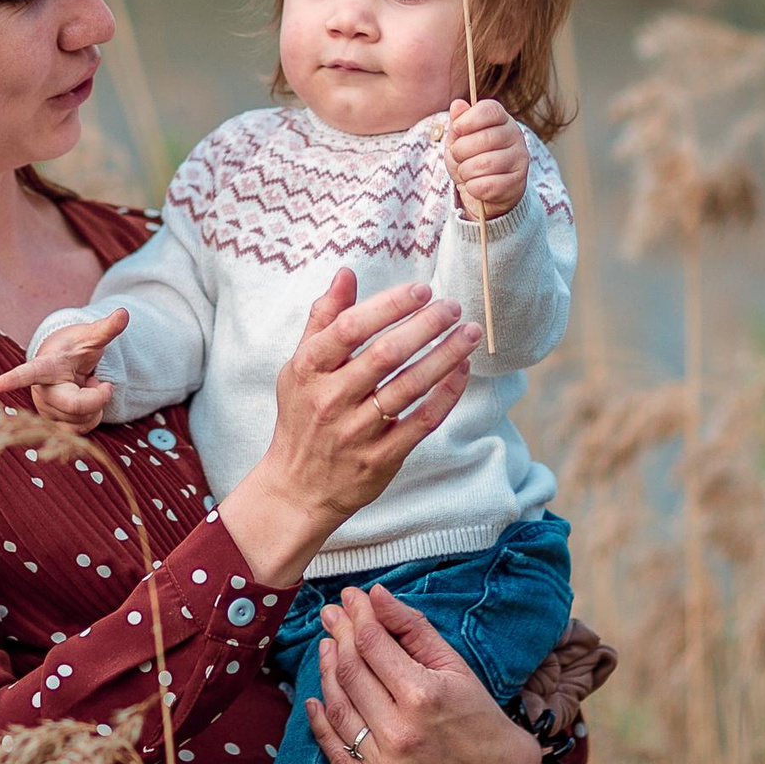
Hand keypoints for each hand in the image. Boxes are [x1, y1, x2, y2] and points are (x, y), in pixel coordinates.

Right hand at [0, 309, 128, 431]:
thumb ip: (106, 328)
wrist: (62, 364)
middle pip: (74, 405)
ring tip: (86, 387)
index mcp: (46, 366)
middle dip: (97, 396)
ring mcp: (45, 410)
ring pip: (80, 420)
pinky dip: (92, 418)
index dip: (15, 379)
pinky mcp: (53, 424)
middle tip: (98, 379)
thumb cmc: (74, 348)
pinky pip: (79, 431)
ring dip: (95, 406)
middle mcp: (40, 391)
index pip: (30, 372)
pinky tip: (87, 402)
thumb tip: (124, 313)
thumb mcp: (91, 336)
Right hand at [214, 269, 479, 587]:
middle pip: (386, 355)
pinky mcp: (381, 459)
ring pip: (409, 387)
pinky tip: (462, 371)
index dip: (389, 305)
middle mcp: (331, 400)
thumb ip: (324, 320)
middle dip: (425, 326)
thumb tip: (346, 273)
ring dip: (444, 356)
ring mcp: (356, 432)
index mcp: (308, 370)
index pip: (351, 328)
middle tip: (453, 306)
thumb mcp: (299, 367)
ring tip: (468, 332)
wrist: (296, 489)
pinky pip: (421, 421)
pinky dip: (445, 395)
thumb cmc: (301, 417)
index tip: (422, 289)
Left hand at [301, 583, 542, 763]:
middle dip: (338, 636)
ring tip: (326, 648)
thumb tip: (375, 595)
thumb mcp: (455, 666)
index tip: (350, 597)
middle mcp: (401, 733)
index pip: (372, 644)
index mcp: (423, 696)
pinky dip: (320, 726)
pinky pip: (338, 756)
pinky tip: (313, 700)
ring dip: (326, 674)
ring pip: (339, 710)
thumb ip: (413, 629)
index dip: (357, 615)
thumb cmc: (480, 716)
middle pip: (351, 673)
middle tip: (331, 615)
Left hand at [447, 98, 525, 220]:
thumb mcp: (459, 139)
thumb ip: (458, 122)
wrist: (483, 194)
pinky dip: (473, 187)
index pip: (489, 110)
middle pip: (484, 138)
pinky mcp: (518, 182)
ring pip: (484, 164)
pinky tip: (475, 185)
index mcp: (502, 119)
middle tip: (458, 156)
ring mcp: (520, 159)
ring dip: (465, 171)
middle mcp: (515, 135)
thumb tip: (457, 104)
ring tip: (466, 172)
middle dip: (460, 150)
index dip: (468, 119)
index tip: (457, 129)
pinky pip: (487, 185)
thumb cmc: (470, 160)